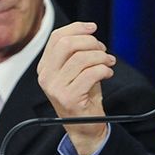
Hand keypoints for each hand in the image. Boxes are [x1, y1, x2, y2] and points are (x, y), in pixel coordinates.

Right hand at [37, 21, 116, 154]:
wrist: (86, 126)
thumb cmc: (84, 95)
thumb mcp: (77, 70)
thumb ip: (77, 52)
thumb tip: (89, 30)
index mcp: (45, 67)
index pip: (56, 37)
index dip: (76, 28)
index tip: (93, 28)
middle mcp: (46, 77)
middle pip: (67, 44)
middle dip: (90, 42)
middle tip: (103, 50)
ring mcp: (55, 88)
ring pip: (81, 58)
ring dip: (101, 57)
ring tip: (109, 63)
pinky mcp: (69, 98)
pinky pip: (90, 74)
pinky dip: (104, 70)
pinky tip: (108, 74)